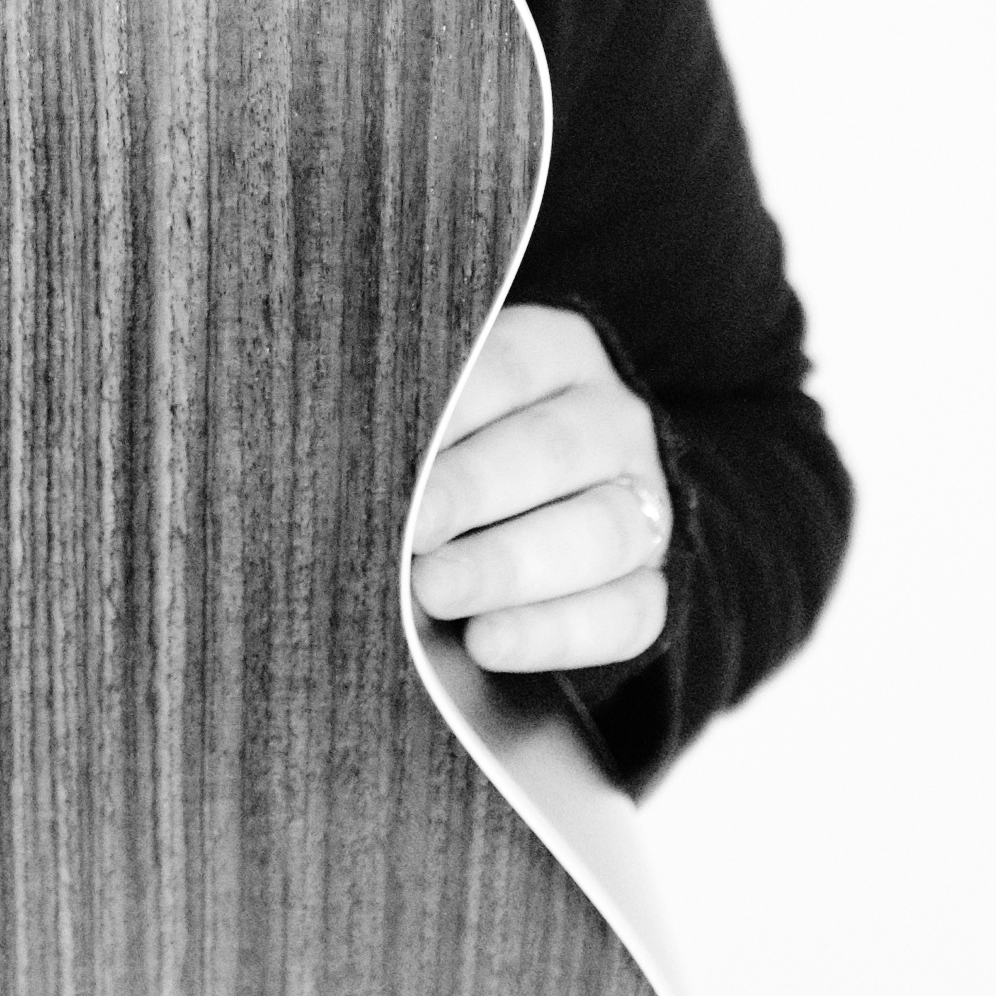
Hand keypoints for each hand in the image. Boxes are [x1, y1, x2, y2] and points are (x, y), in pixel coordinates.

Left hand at [409, 303, 671, 676]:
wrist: (519, 510)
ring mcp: (642, 504)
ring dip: (511, 566)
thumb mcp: (430, 409)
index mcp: (557, 352)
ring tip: (436, 592)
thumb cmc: (447, 444)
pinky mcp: (648, 584)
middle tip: (410, 529)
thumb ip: (400, 419)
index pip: (510, 366)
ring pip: (601, 532)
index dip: (454, 408)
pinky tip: (487, 642)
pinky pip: (627, 613)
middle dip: (476, 491)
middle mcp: (611, 421)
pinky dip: (555, 634)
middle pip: (554, 450)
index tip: (398, 449)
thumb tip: (347, 457)